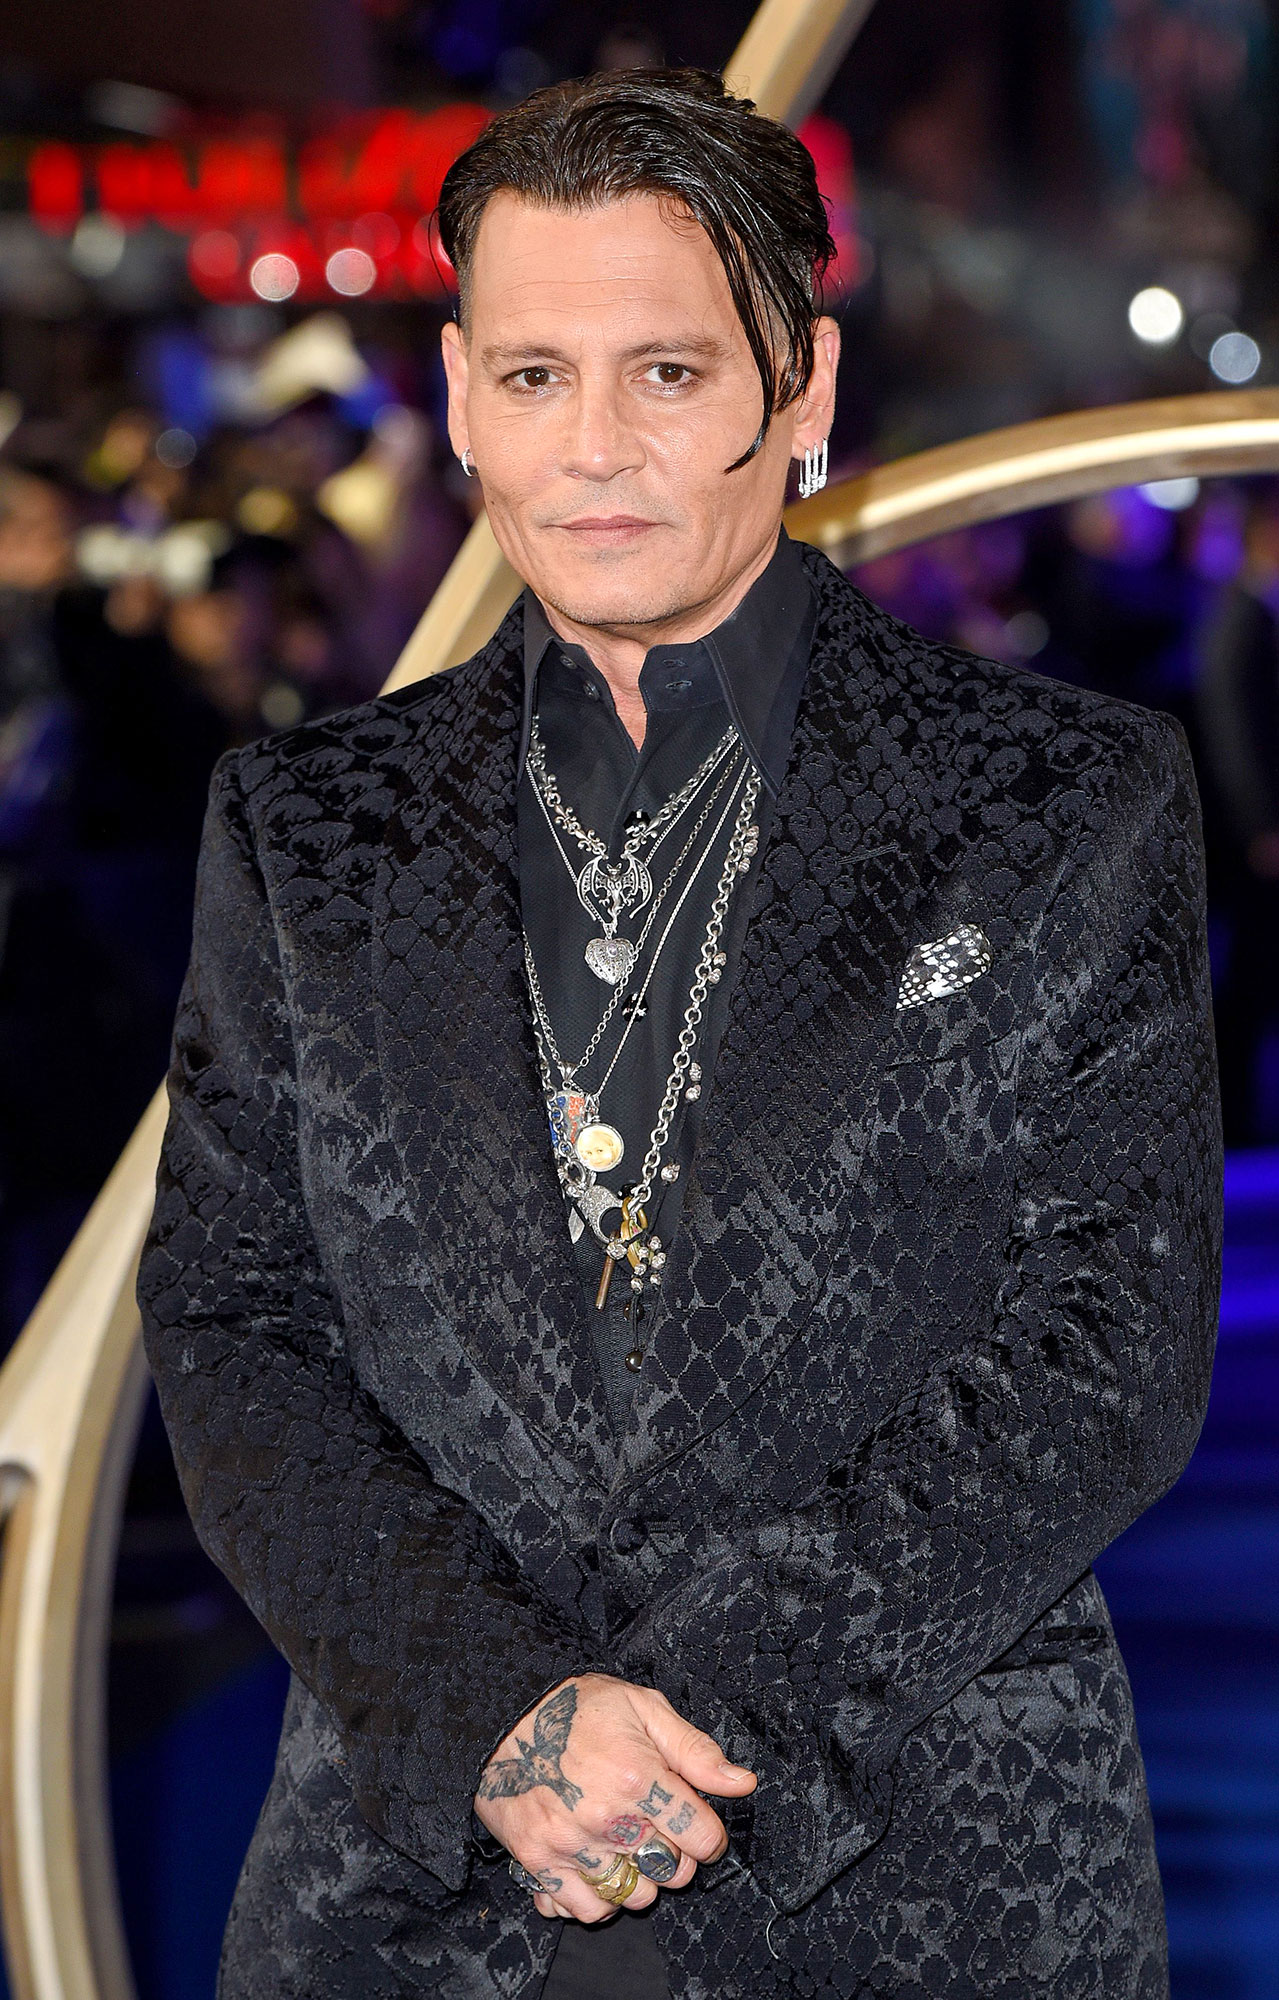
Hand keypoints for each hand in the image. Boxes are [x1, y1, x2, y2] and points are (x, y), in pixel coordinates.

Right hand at [474, 1673, 756, 1922]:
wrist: (503, 1714)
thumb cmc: (578, 1707)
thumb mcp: (643, 1707)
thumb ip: (695, 1750)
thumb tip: (743, 1783)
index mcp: (638, 1775)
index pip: (701, 1836)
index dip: (710, 1835)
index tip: (700, 1827)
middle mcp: (606, 1817)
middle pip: (672, 1872)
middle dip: (677, 1855)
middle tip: (660, 1831)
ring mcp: (571, 1843)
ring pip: (634, 1896)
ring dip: (640, 1879)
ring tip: (628, 1848)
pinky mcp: (539, 1860)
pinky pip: (584, 1909)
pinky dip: (599, 1899)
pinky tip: (599, 1868)